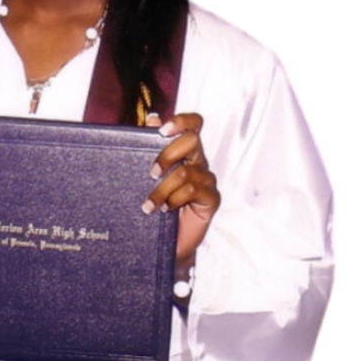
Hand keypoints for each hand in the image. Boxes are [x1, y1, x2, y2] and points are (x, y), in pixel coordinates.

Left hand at [143, 113, 220, 282]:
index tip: (163, 130)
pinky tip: (165, 210)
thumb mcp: (149, 176)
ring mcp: (207, 180)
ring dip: (162, 189)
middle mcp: (199, 162)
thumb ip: (150, 147)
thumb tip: (152, 117)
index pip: (193, 125)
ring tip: (149, 205)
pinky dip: (175, 199)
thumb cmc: (158, 206)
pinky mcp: (211, 199)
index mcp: (186, 152)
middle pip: (192, 141)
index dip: (182, 120)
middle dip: (167, 154)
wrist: (168, 242)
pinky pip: (193, 190)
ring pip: (186, 171)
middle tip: (150, 172)